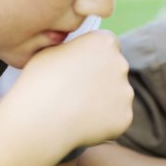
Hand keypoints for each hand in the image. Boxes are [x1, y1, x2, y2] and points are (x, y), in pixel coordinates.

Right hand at [7, 30, 133, 152]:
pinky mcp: (125, 116)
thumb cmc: (39, 81)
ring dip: (103, 100)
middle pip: (115, 70)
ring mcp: (126, 92)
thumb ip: (73, 49)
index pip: (108, 45)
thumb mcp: (51, 51)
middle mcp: (121, 64)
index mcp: (104, 42)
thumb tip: (77, 53)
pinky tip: (83, 122)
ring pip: (117, 95)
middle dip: (102, 78)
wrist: (40, 119)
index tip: (82, 67)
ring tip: (76, 108)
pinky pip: (116, 117)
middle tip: (78, 91)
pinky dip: (104, 121)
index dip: (94, 56)